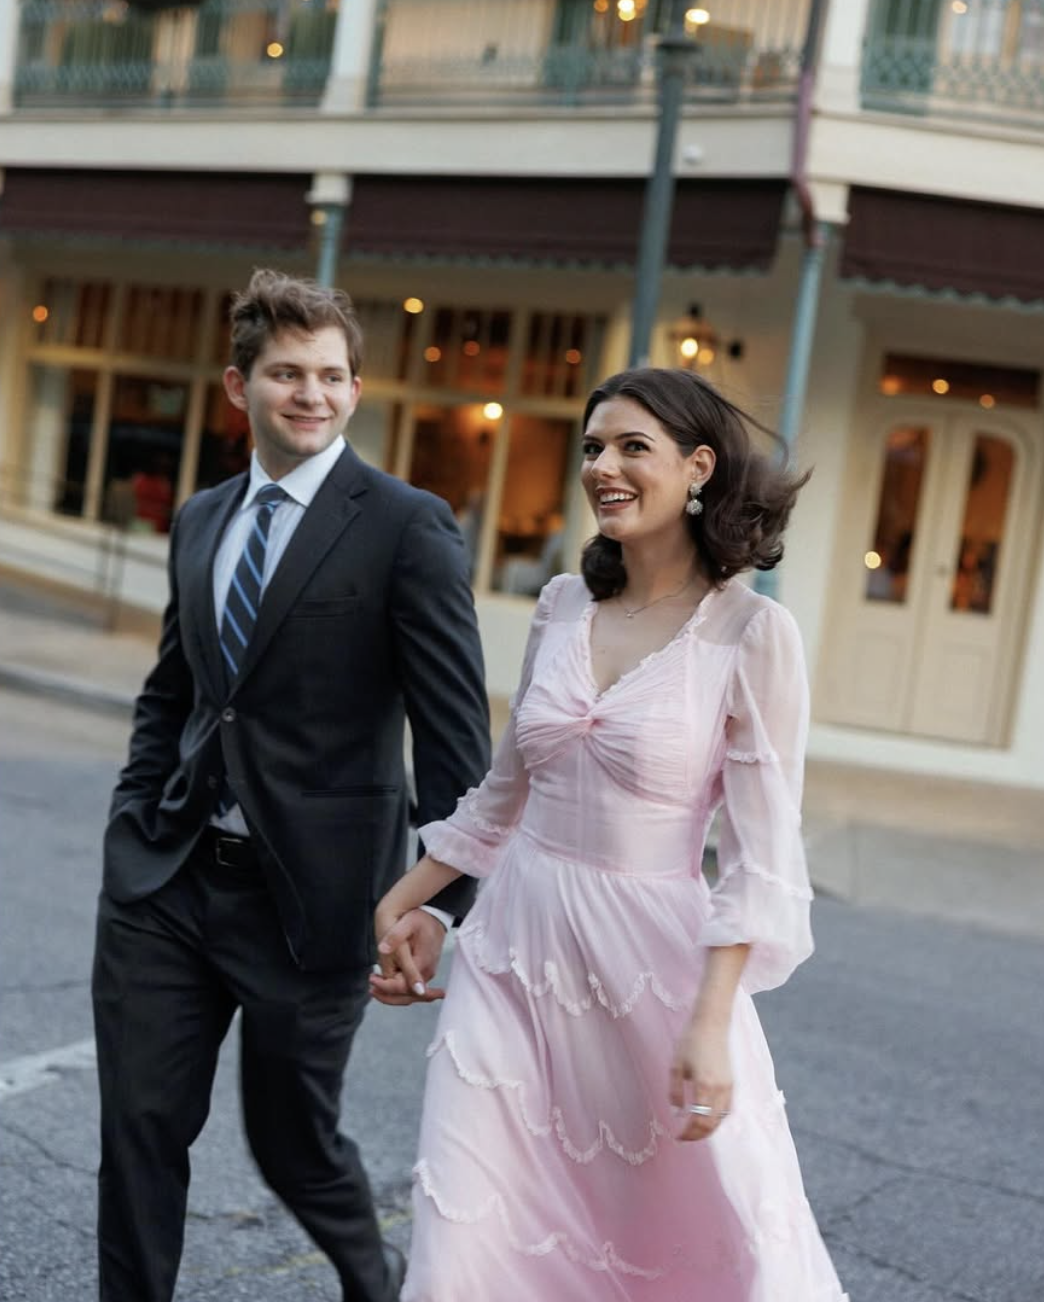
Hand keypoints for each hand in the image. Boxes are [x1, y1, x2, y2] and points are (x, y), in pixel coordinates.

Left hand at [369, 908, 447, 1005]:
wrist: (434, 915)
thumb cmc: (420, 918)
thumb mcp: (407, 923)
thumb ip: (395, 938)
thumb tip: (383, 950)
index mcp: (422, 962)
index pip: (403, 986)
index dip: (385, 986)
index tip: (372, 979)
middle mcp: (427, 971)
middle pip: (408, 996)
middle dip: (388, 996)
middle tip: (371, 989)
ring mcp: (427, 972)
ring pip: (410, 994)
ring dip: (392, 995)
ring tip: (375, 989)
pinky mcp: (424, 970)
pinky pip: (412, 988)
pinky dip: (399, 990)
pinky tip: (386, 985)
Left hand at [669, 1016, 732, 1141]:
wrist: (711, 1024)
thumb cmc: (690, 1042)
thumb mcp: (676, 1066)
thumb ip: (676, 1092)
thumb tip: (677, 1113)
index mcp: (704, 1085)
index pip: (699, 1121)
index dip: (689, 1134)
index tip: (678, 1137)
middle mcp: (719, 1089)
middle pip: (712, 1124)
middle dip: (698, 1135)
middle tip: (685, 1137)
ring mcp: (728, 1087)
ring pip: (721, 1119)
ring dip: (709, 1128)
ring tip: (694, 1130)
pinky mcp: (732, 1083)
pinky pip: (727, 1109)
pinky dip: (718, 1118)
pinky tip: (707, 1117)